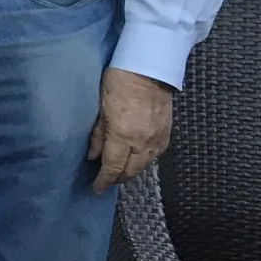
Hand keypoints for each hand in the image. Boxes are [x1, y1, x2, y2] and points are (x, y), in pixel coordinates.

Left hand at [86, 67, 173, 191]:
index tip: (96, 189)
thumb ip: (97, 136)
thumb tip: (93, 157)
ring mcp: (157, 137)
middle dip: (118, 179)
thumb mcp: (99, 111)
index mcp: (123, 136)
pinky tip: (137, 159)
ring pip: (145, 164)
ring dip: (132, 171)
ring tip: (120, 172)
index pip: (113, 167)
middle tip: (107, 182)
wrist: (148, 70)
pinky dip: (145, 160)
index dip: (104, 181)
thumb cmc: (117, 85)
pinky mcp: (167, 132)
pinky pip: (156, 154)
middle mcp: (142, 141)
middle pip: (131, 170)